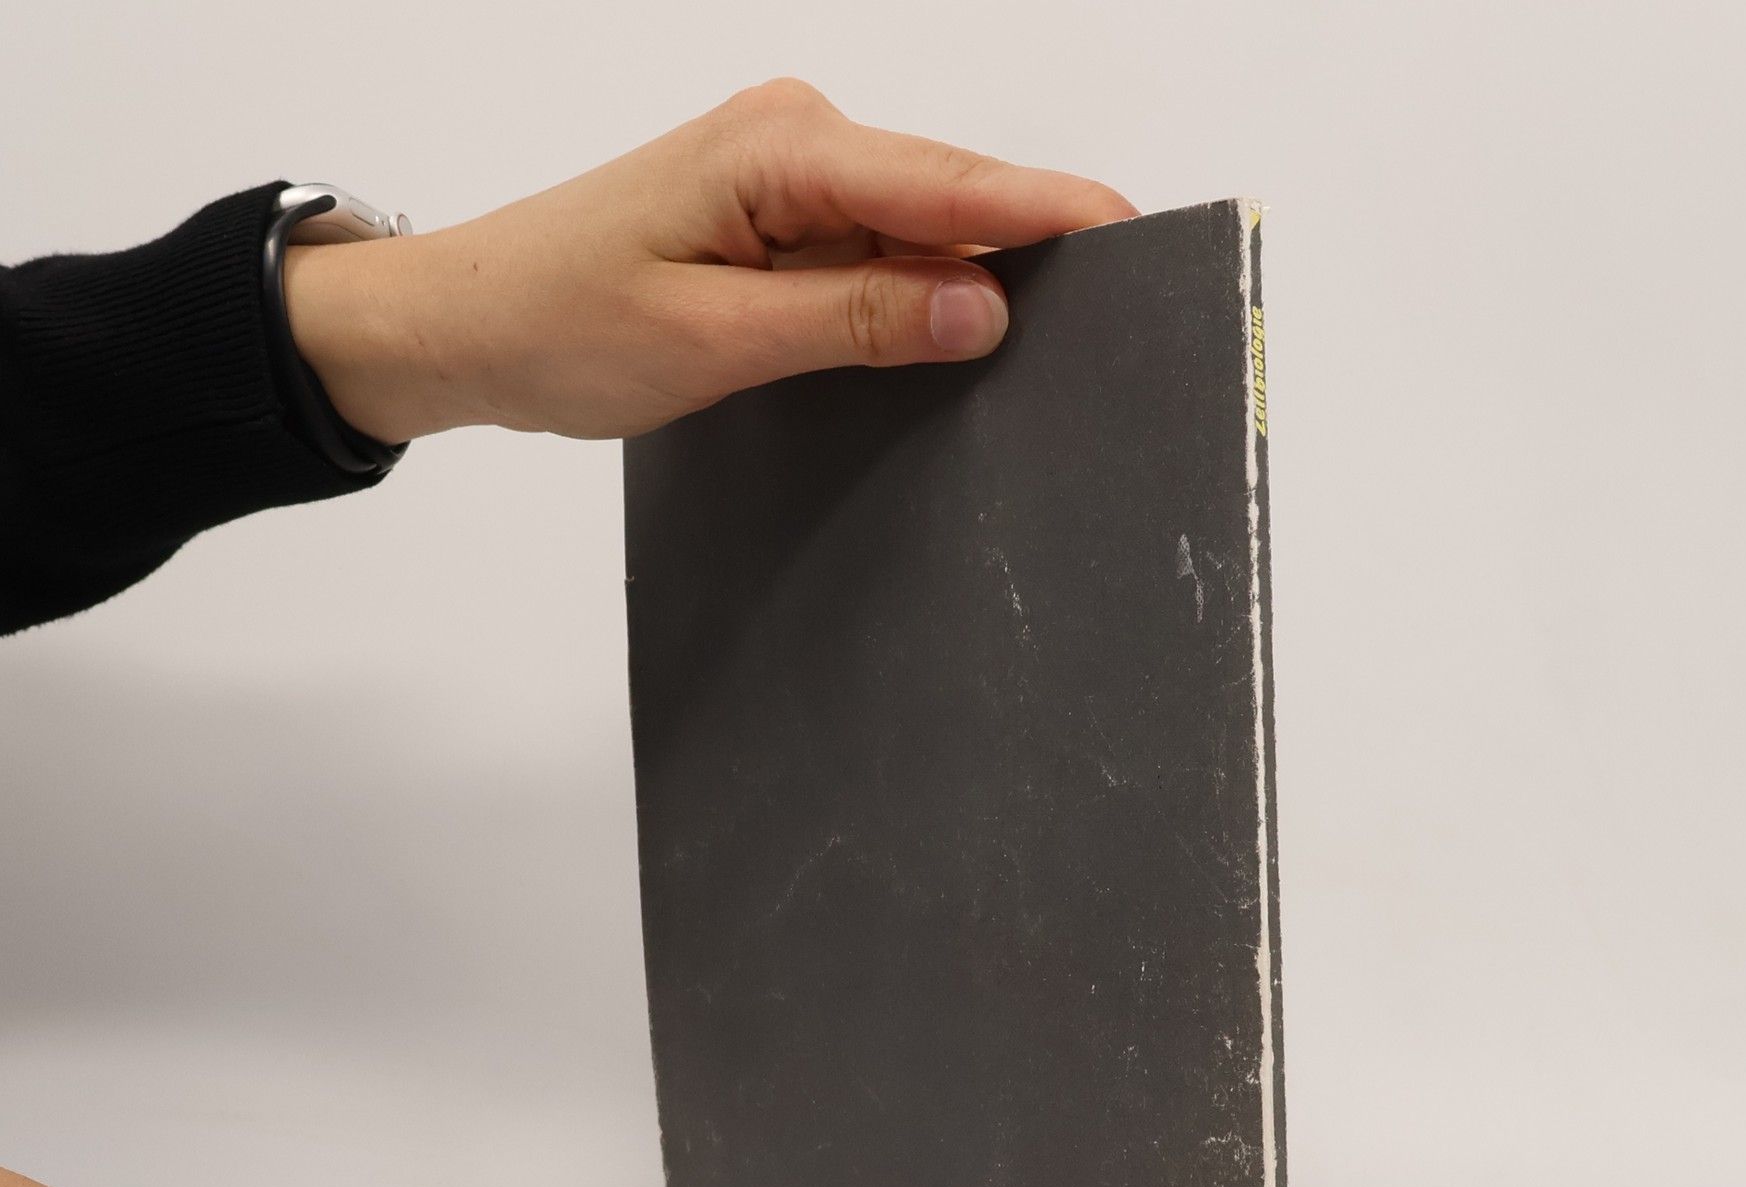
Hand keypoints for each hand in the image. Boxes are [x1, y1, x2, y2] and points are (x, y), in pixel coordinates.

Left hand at [280, 78, 1135, 444]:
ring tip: (1059, 345)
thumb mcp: (717, 340)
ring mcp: (790, 177)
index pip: (951, 179)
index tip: (1139, 236)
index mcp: (781, 148)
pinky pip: (879, 252)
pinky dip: (920, 295)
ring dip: (978, 281)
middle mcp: (796, 140)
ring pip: (922, 228)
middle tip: (1119, 319)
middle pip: (953, 195)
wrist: (465, 324)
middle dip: (1034, 251)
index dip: (1052, 210)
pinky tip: (959, 341)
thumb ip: (854, 319)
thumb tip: (982, 302)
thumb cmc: (561, 324)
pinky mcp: (780, 219)